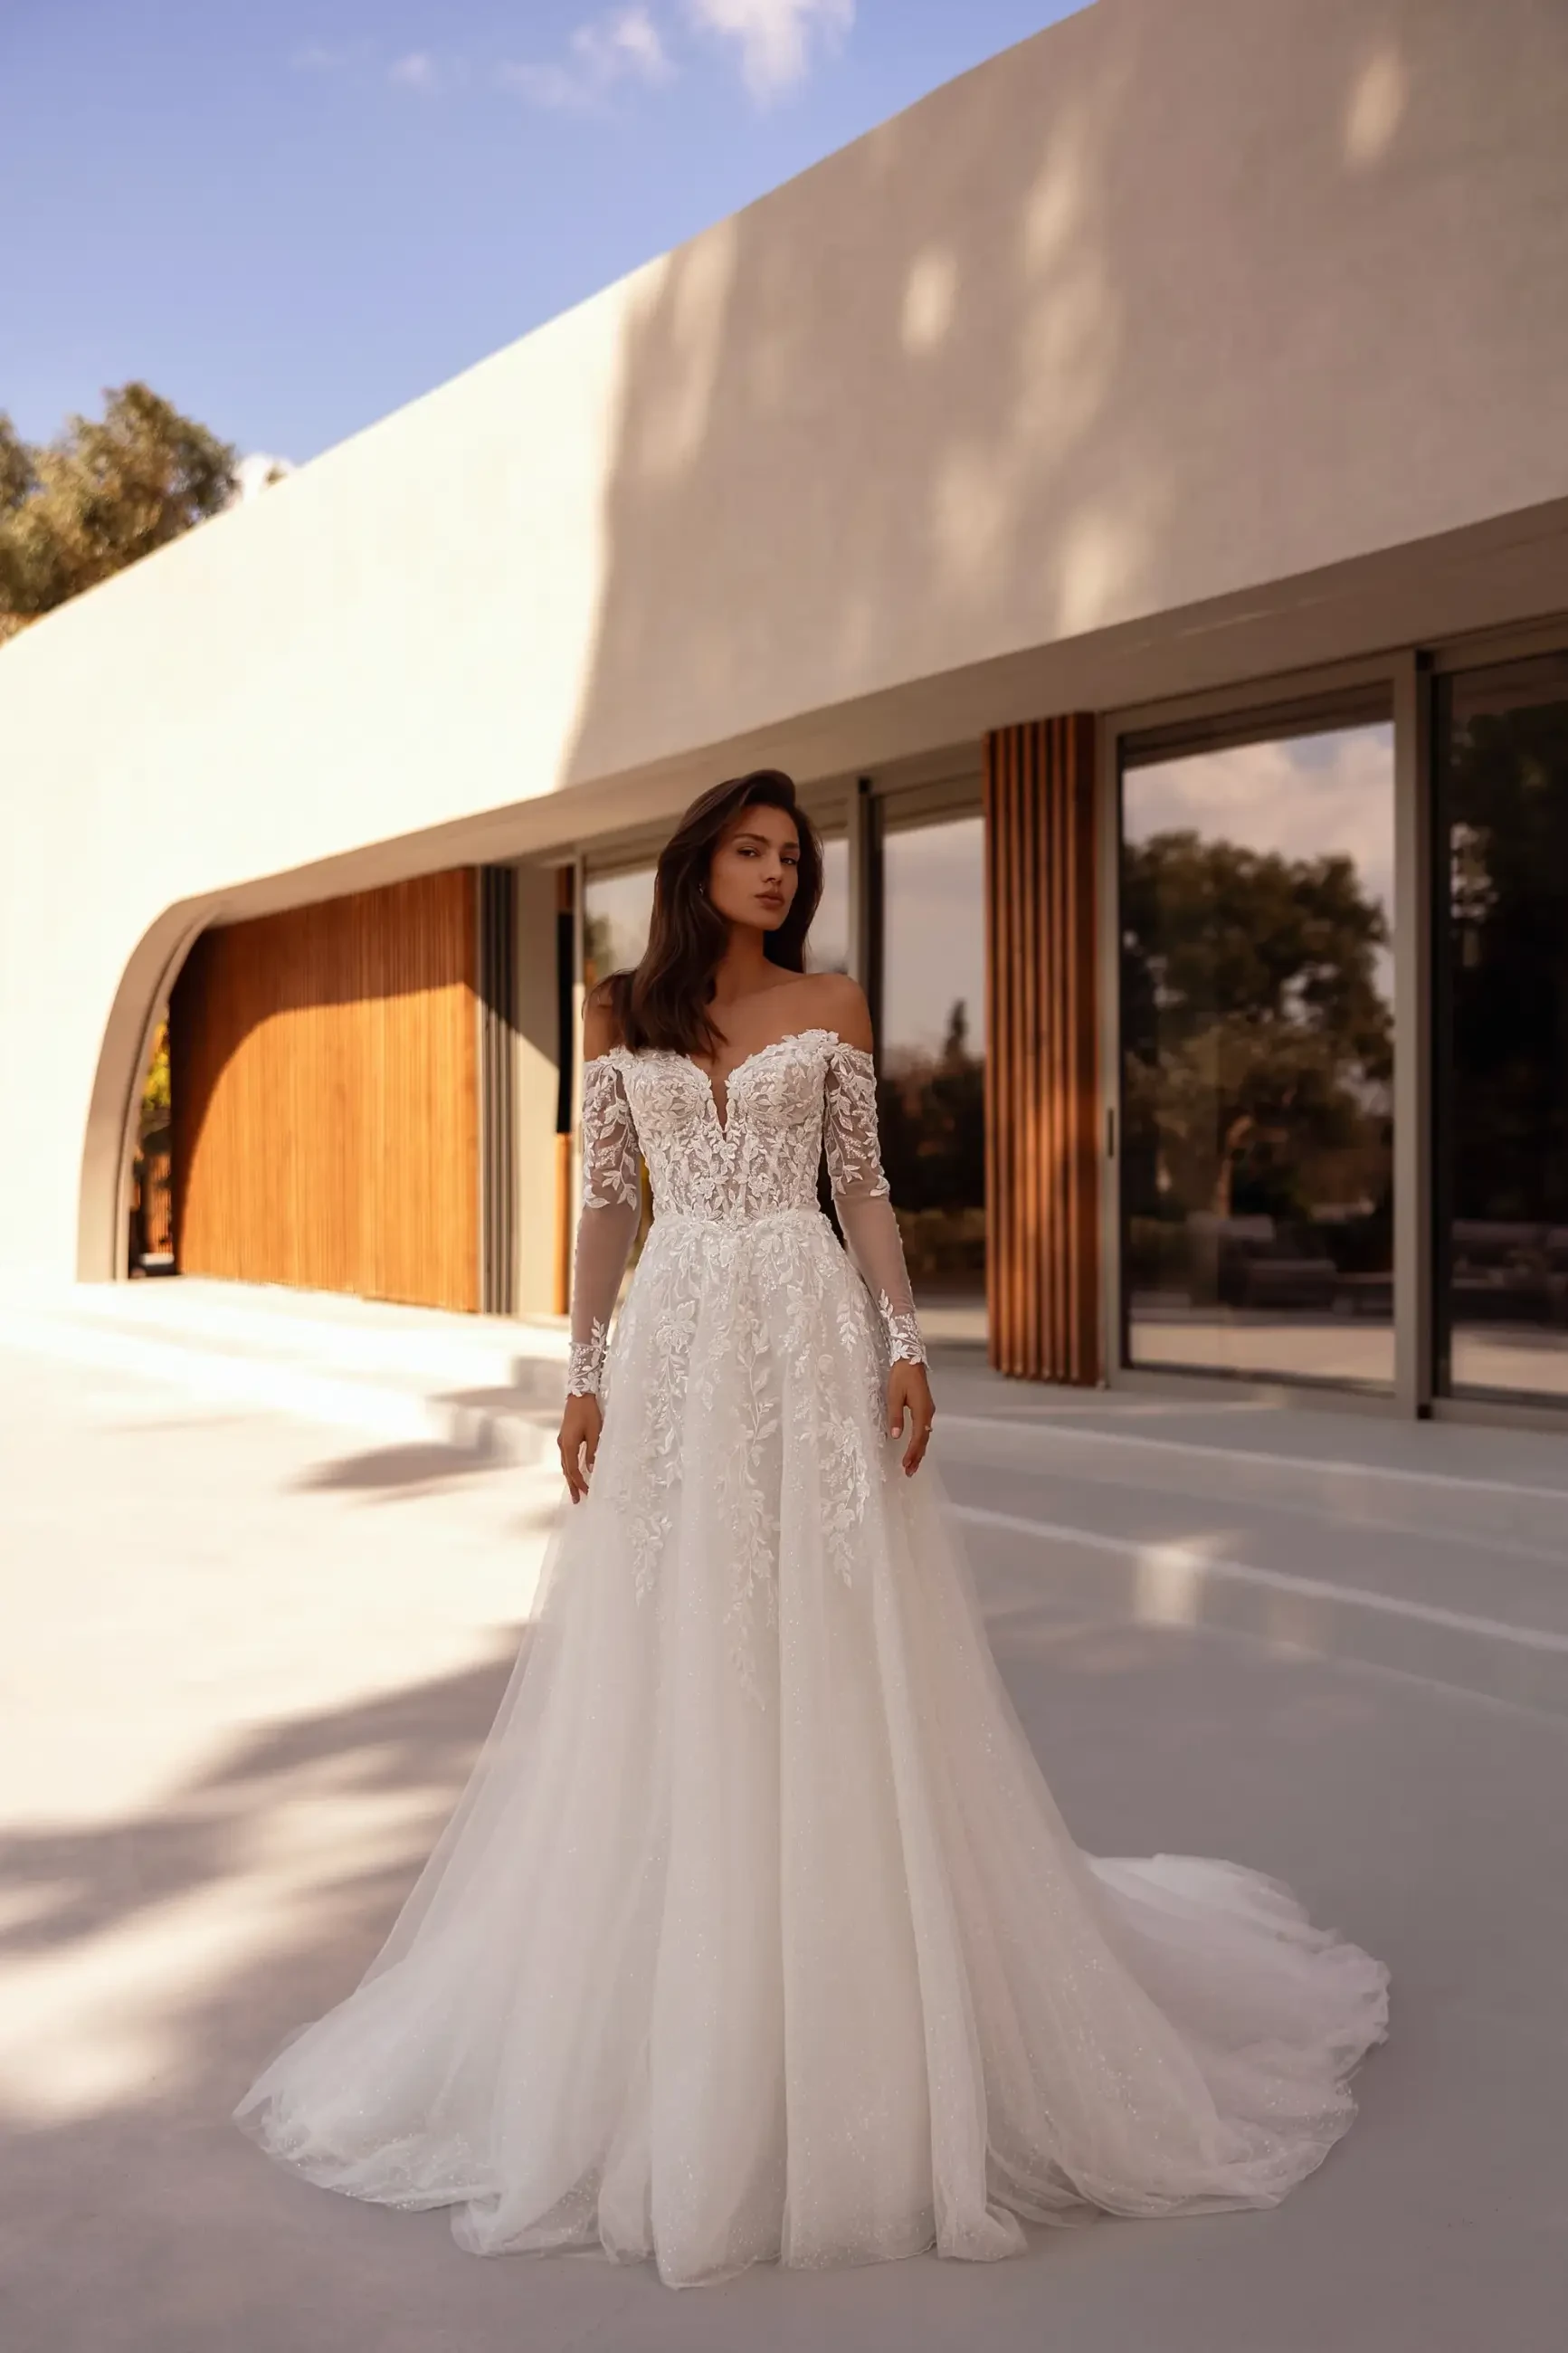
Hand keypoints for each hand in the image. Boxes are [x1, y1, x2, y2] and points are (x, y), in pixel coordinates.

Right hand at [558, 1392, 601, 1502]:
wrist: (579, 1394)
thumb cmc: (588, 1412)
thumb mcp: (595, 1432)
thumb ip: (593, 1451)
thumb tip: (591, 1469)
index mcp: (569, 1445)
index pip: (573, 1470)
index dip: (579, 1483)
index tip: (586, 1493)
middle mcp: (562, 1445)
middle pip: (566, 1470)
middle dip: (572, 1485)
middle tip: (576, 1500)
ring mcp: (562, 1441)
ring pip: (565, 1464)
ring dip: (570, 1477)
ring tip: (575, 1489)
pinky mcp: (565, 1436)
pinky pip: (566, 1457)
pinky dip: (570, 1467)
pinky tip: (574, 1470)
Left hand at [886, 1360, 934, 1476]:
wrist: (911, 1359)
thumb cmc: (901, 1376)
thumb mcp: (894, 1396)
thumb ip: (895, 1416)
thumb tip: (896, 1436)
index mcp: (922, 1411)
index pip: (918, 1438)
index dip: (912, 1452)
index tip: (905, 1465)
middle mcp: (928, 1413)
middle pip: (924, 1440)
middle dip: (917, 1456)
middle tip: (909, 1472)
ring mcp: (928, 1410)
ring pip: (925, 1436)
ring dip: (919, 1450)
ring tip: (912, 1465)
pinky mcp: (925, 1408)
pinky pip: (924, 1429)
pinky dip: (920, 1441)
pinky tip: (916, 1447)